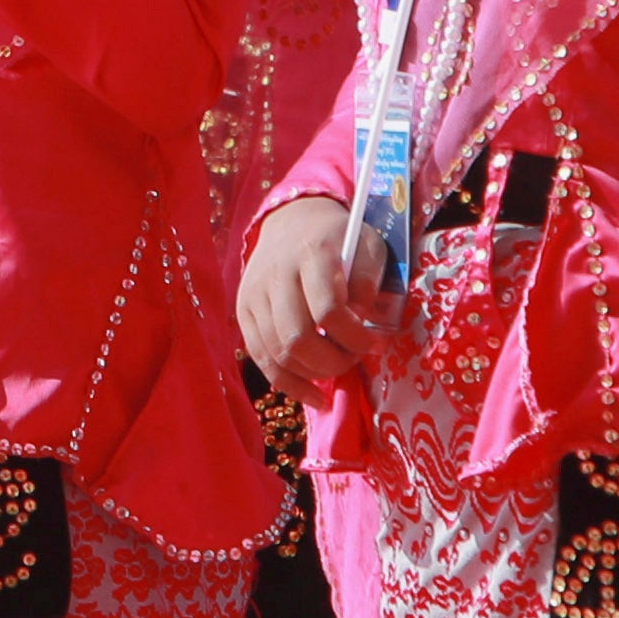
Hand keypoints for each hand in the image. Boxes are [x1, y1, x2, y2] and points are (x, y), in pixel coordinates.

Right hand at [238, 196, 395, 393]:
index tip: (374, 343)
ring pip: (278, 353)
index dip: (355, 337)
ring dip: (315, 373)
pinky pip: (262, 360)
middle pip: (297, 337)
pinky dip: (290, 385)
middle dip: (334, 361)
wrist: (292, 221)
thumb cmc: (338, 240)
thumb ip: (369, 282)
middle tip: (354, 359)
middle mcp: (276, 274)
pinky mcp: (244, 312)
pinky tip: (315, 396)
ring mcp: (254, 294)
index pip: (328, 309)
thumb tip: (361, 321)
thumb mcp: (367, 247)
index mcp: (311, 253)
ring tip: (338, 368)